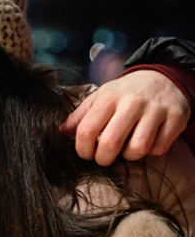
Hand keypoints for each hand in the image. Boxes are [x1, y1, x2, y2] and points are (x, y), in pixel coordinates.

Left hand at [62, 70, 190, 165]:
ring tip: (126, 149)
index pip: (87, 130)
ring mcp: (156, 110)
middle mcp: (132, 102)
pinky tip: (147, 142)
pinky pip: (159, 148)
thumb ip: (80, 115)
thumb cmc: (124, 93)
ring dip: (129, 156)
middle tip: (103, 158)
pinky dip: (151, 152)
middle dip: (103, 159)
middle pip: (111, 143)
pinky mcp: (176, 118)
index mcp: (108, 98)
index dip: (83, 149)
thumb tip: (60, 133)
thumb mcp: (99, 97)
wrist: (161, 77)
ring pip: (138, 148)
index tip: (85, 154)